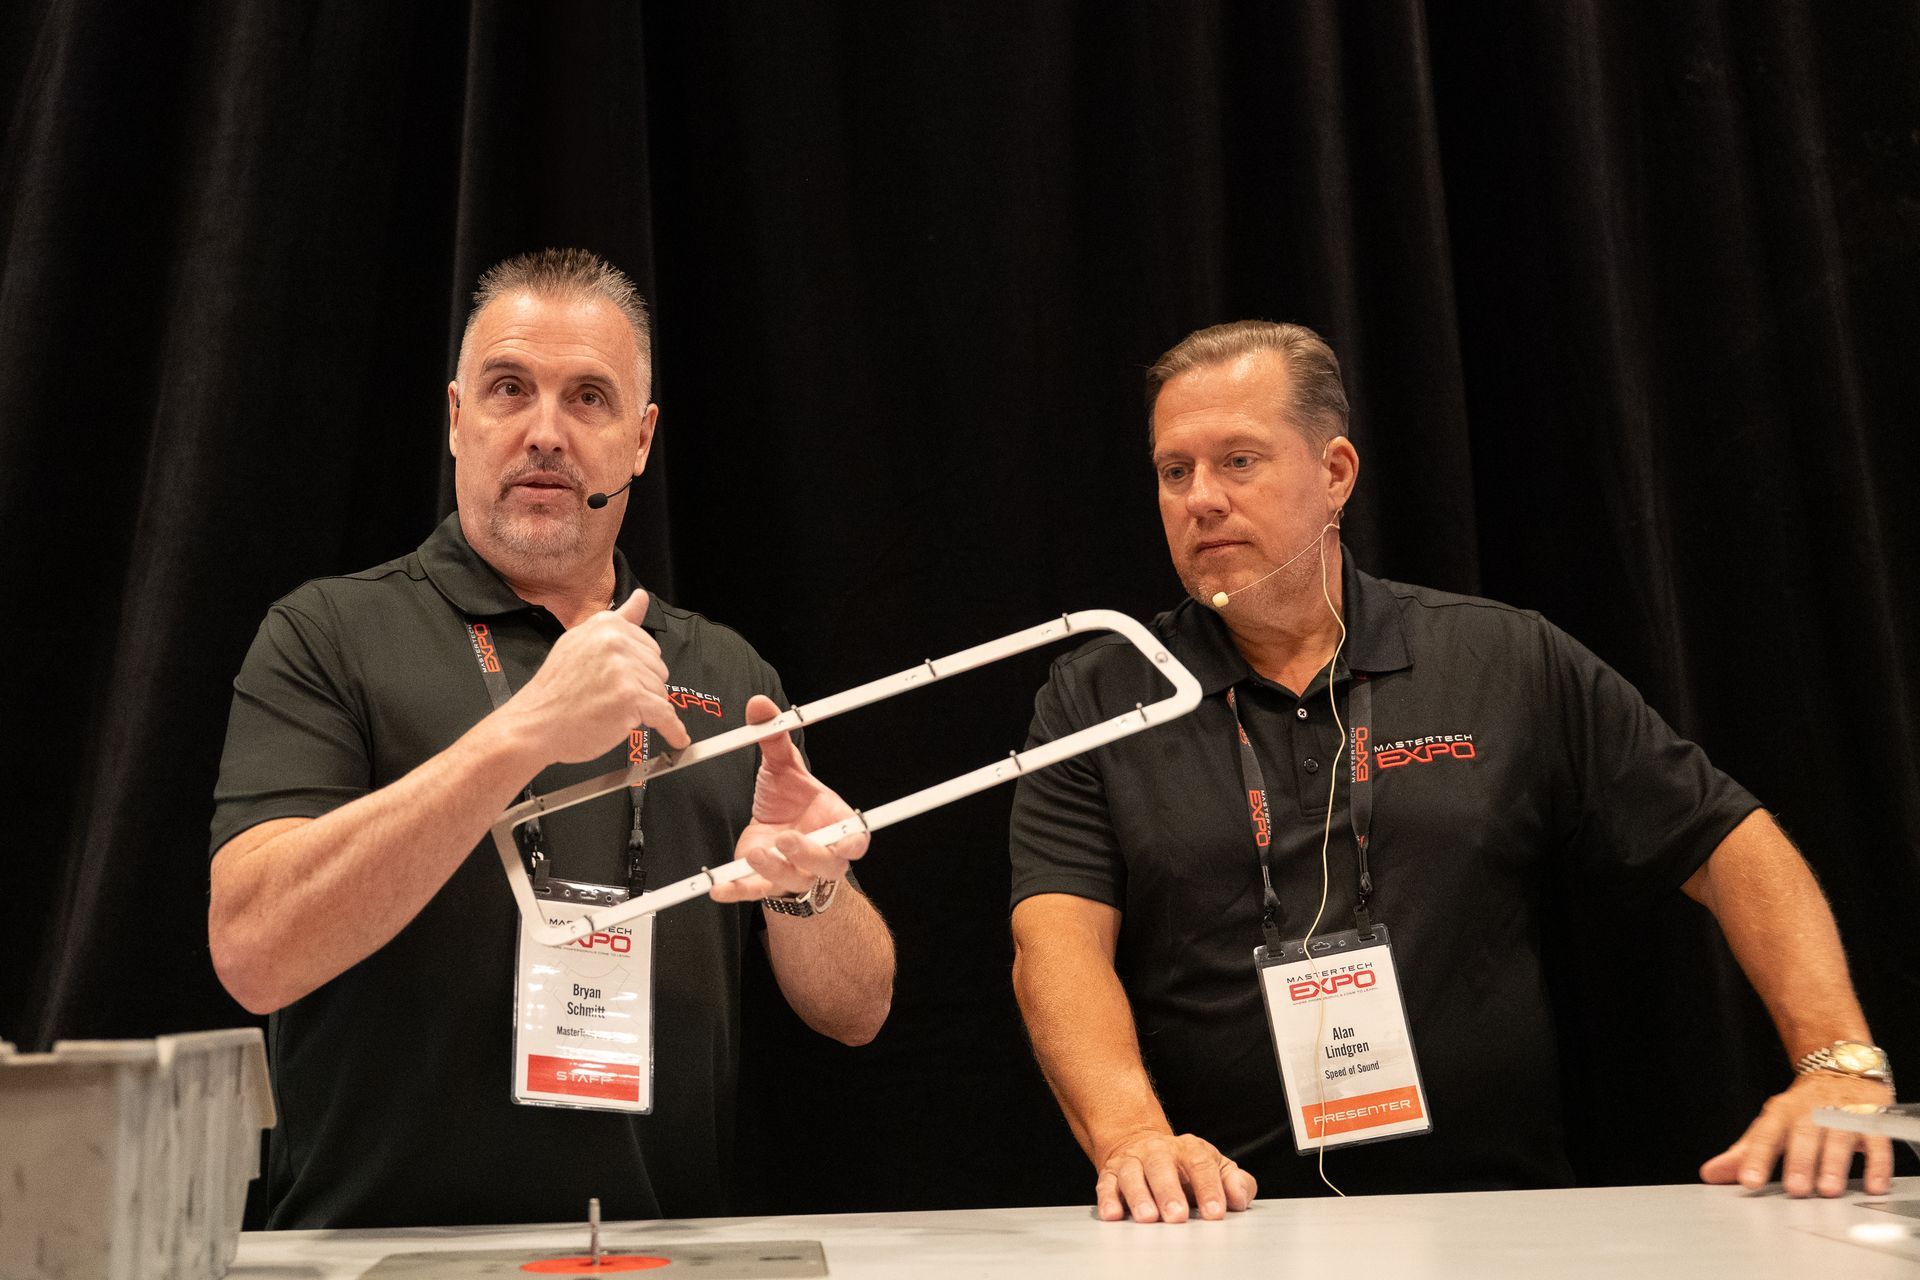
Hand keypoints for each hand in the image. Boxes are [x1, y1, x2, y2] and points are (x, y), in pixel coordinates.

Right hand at [501, 589, 690, 762]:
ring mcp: (624, 670)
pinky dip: (673, 730)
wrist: (535, 724)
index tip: (616, 680)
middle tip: (609, 697)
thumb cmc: (556, 689)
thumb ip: (618, 620)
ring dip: (645, 707)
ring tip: (613, 711)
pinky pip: (666, 715)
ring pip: (661, 692)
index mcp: (607, 625)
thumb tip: (642, 597)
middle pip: (658, 669)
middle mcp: (617, 642)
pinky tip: (678, 739)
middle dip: (642, 687)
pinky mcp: (630, 698)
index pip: (649, 646)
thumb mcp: (581, 641)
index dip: (636, 668)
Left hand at [711, 694, 870, 901]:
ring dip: (773, 869)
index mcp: (836, 826)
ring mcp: (793, 873)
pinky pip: (752, 892)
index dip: (853, 843)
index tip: (849, 842)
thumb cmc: (790, 803)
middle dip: (807, 854)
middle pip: (825, 864)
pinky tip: (717, 888)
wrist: (774, 835)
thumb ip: (775, 740)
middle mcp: (819, 856)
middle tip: (787, 838)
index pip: (854, 840)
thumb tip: (759, 705)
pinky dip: (735, 891)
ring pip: (791, 879)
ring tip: (755, 852)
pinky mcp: (764, 884)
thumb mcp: (784, 769)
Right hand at [1094, 1130, 1257, 1222]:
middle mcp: (1159, 1152)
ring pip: (1132, 1174)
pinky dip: (1108, 1199)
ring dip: (1139, 1196)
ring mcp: (1133, 1161)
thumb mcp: (1216, 1167)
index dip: (1208, 1188)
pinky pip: (1106, 1184)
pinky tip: (1113, 1214)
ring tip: (1148, 1217)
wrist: (1143, 1145)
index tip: (1215, 1212)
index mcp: (1189, 1149)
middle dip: (1169, 1192)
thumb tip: (1239, 1197)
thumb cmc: (1185, 1166)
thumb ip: (1235, 1182)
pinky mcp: (1111, 1174)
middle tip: (1177, 1216)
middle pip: (1162, 1167)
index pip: (1201, 1164)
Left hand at [1700, 1072, 1894, 1196]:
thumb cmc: (1802, 1108)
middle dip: (1800, 1162)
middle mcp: (1811, 1112)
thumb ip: (1744, 1153)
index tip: (1748, 1182)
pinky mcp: (1872, 1120)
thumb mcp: (1771, 1125)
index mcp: (1781, 1113)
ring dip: (1834, 1163)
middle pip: (1803, 1136)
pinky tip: (1873, 1185)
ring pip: (1838, 1138)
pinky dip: (1876, 1164)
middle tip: (1796, 1190)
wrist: (1840, 1070)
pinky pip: (1877, 1142)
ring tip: (1828, 1189)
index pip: (1765, 1136)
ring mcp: (1843, 1115)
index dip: (1755, 1158)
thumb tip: (1710, 1174)